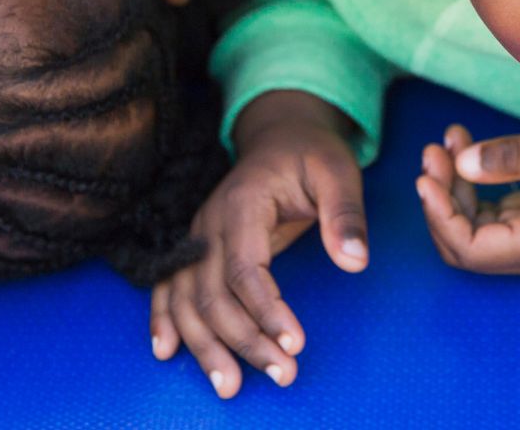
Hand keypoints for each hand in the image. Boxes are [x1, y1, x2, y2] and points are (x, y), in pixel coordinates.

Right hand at [150, 92, 367, 398]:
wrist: (281, 134)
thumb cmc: (312, 154)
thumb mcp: (338, 172)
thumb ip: (345, 214)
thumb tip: (355, 262)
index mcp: (243, 203)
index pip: (245, 268)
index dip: (266, 310)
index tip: (295, 345)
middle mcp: (210, 222)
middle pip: (212, 293)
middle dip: (244, 340)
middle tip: (283, 375)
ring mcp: (198, 234)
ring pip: (187, 298)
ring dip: (205, 345)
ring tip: (231, 387)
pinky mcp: (197, 245)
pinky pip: (170, 284)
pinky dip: (164, 318)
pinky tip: (167, 351)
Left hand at [416, 116, 519, 278]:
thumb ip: (515, 157)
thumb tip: (462, 164)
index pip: (472, 250)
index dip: (440, 216)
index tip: (426, 176)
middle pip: (465, 242)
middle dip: (441, 199)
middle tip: (432, 152)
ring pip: (472, 224)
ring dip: (451, 185)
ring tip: (446, 140)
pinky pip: (487, 207)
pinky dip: (469, 179)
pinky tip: (462, 143)